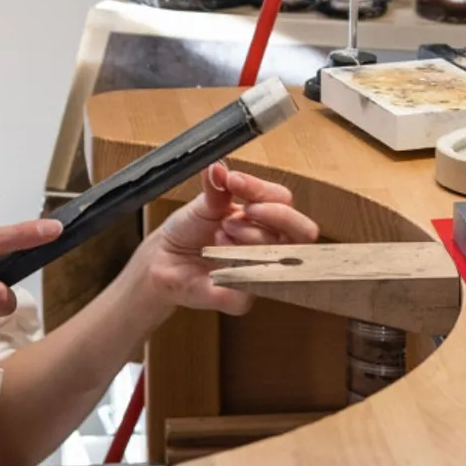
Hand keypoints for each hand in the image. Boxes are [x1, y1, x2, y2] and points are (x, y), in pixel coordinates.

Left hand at [130, 163, 318, 315]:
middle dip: (275, 215)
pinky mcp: (243, 299)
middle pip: (303, 230)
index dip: (262, 190)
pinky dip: (235, 265)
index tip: (234, 181)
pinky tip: (218, 259)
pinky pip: (253, 282)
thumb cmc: (188, 231)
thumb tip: (218, 166)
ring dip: (250, 236)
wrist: (162, 260)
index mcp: (263, 218)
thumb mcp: (203, 203)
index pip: (283, 200)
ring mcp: (261, 273)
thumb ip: (216, 186)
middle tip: (245, 210)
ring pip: (281, 254)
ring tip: (220, 233)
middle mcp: (270, 245)